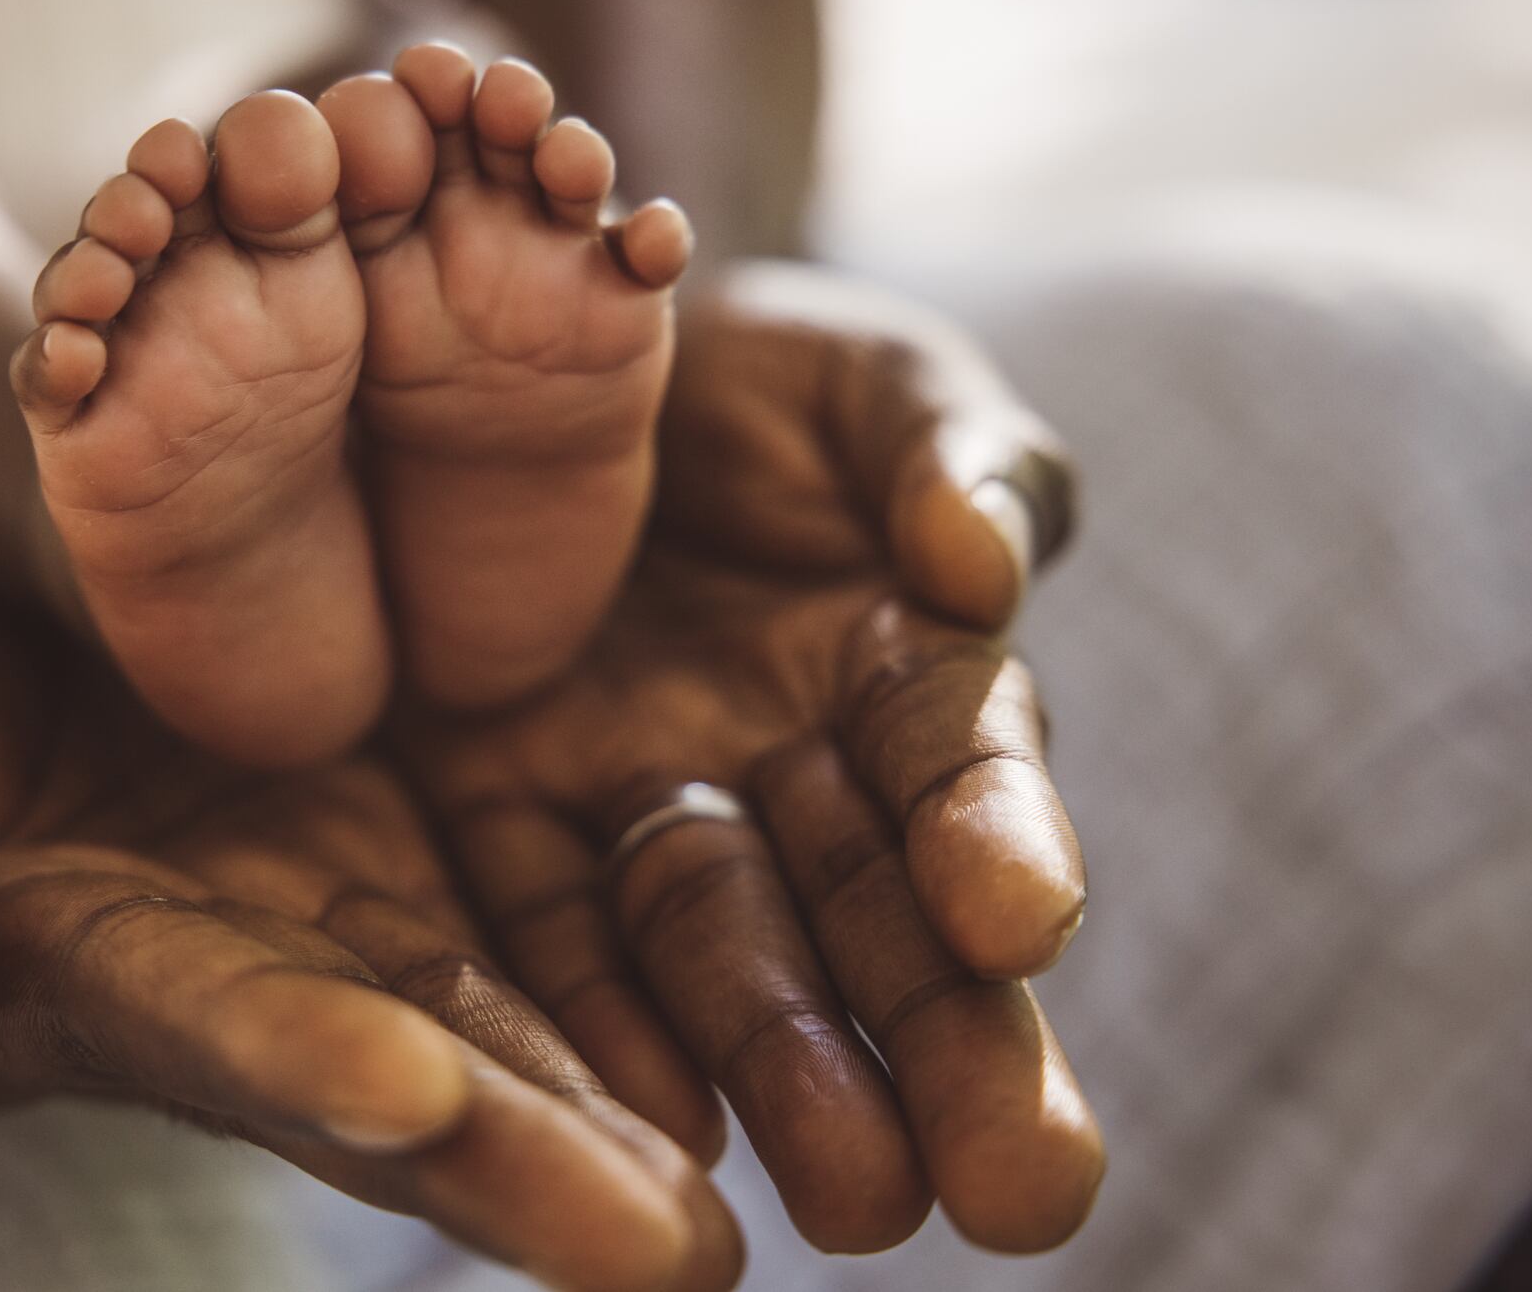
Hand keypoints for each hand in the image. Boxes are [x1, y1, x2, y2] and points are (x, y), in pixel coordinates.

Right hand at [0, 522, 742, 1291]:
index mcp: (42, 957)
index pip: (179, 1023)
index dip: (288, 1062)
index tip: (412, 1104)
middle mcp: (204, 959)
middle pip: (368, 1061)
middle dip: (511, 1159)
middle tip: (676, 1256)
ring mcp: (303, 893)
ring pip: (474, 999)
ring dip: (603, 1094)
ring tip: (749, 1190)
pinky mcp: (378, 816)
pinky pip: (511, 887)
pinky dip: (614, 953)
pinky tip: (740, 1011)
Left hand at [395, 261, 1102, 1253]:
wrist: (529, 331)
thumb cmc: (737, 363)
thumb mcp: (860, 376)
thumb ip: (950, 456)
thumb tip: (983, 569)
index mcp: (896, 660)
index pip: (965, 765)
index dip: (1002, 835)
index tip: (1024, 919)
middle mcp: (784, 766)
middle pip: (878, 914)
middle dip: (952, 1045)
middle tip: (1028, 1197)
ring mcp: (640, 800)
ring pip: (726, 951)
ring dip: (792, 1072)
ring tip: (857, 1200)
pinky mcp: (502, 816)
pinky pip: (548, 930)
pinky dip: (600, 1026)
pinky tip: (644, 1122)